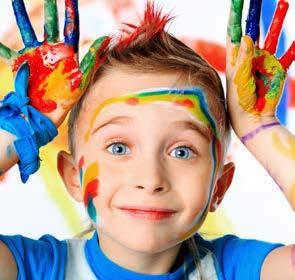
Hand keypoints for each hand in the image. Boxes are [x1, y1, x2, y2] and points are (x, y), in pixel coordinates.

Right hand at [0, 0, 109, 126]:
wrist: (47, 114)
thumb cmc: (66, 100)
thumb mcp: (82, 79)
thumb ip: (92, 60)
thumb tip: (105, 39)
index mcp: (67, 54)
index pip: (70, 27)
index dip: (70, 11)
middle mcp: (52, 51)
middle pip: (50, 24)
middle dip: (50, 8)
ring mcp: (36, 55)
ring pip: (27, 30)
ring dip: (21, 15)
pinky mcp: (21, 63)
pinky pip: (7, 51)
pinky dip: (0, 45)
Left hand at [226, 0, 294, 135]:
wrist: (252, 118)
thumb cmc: (240, 102)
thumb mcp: (239, 80)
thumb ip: (243, 59)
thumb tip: (246, 36)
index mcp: (235, 58)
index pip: (234, 32)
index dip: (235, 16)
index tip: (237, 0)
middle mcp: (250, 56)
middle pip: (252, 29)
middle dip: (253, 12)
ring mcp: (264, 61)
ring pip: (272, 36)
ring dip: (276, 21)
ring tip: (283, 3)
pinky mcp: (277, 69)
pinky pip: (289, 54)